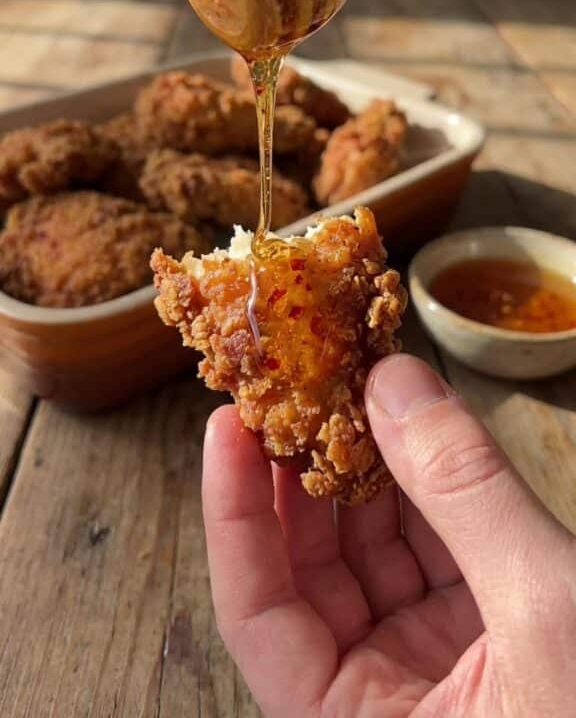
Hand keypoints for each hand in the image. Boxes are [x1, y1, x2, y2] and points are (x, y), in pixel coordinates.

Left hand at [202, 355, 575, 716]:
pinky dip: (425, 485)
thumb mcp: (545, 611)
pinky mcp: (490, 636)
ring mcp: (438, 667)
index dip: (234, 514)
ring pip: (374, 550)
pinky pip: (436, 547)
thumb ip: (466, 494)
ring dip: (363, 466)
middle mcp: (385, 701)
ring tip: (350, 386)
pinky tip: (412, 426)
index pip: (258, 613)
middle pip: (312, 572)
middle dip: (300, 472)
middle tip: (294, 383)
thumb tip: (393, 383)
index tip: (226, 425)